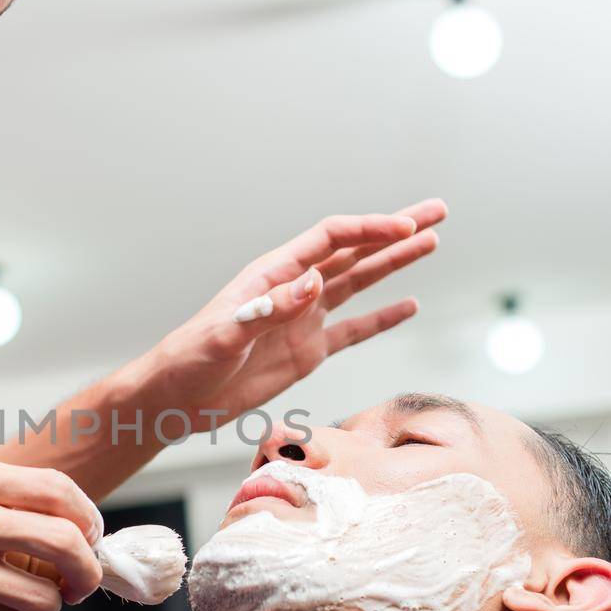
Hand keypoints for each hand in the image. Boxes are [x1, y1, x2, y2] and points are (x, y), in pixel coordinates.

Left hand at [147, 198, 446, 430]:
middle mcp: (292, 289)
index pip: (331, 240)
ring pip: (358, 283)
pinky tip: (410, 306)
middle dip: (395, 232)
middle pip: (353, 250)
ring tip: (433, 242)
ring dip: (394, 264)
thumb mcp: (226, 335)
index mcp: (273, 275)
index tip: (406, 228)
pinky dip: (382, 318)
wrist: (172, 399)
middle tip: (438, 211)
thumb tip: (314, 281)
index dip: (370, 230)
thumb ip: (270, 310)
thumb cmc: (188, 361)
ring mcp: (302, 320)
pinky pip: (353, 330)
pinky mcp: (306, 352)